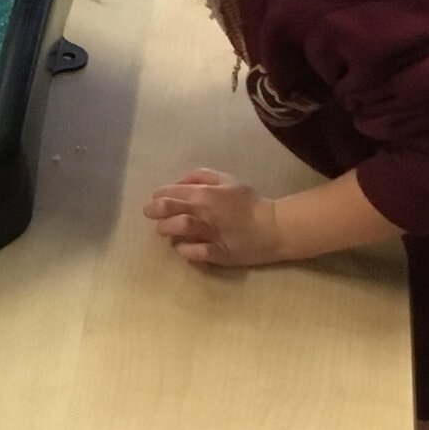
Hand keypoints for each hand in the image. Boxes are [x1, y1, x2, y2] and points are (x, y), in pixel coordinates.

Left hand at [142, 169, 284, 267]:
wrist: (276, 227)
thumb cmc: (249, 202)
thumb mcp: (226, 180)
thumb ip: (200, 176)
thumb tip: (178, 183)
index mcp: (204, 193)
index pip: (168, 192)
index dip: (157, 196)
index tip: (156, 202)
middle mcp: (204, 211)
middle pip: (167, 208)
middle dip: (153, 211)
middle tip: (152, 215)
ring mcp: (210, 233)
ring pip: (178, 228)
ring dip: (166, 229)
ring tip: (166, 232)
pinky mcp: (218, 253)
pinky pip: (194, 253)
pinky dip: (185, 251)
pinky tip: (183, 249)